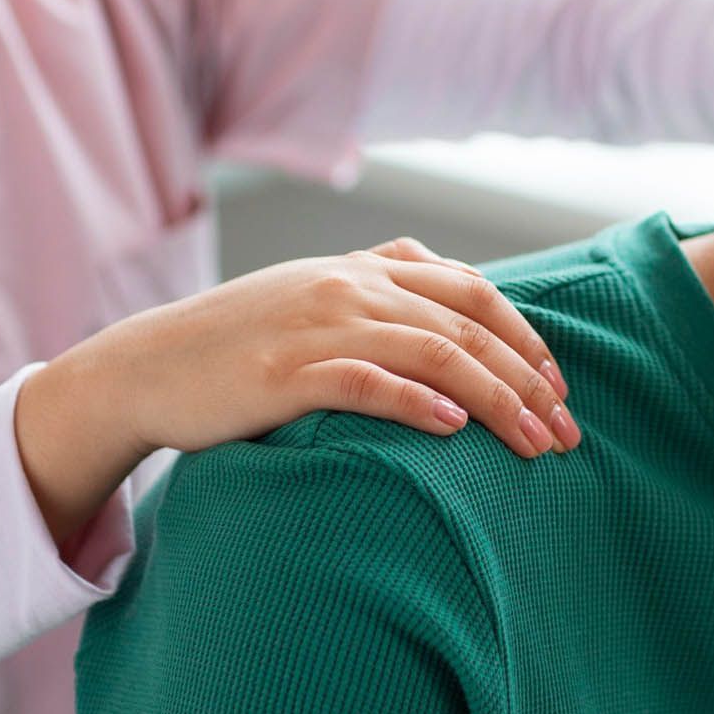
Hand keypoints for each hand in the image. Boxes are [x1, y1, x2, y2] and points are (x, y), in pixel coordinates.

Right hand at [16, 238, 578, 546]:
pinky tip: (455, 429)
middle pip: (468, 327)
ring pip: (435, 354)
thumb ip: (387, 295)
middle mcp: (352, 288)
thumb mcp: (320, 300)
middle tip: (567, 431)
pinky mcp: (285, 374)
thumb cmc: (244, 343)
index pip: (474, 292)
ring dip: (496, 401)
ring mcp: (320, 327)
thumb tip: (462, 315)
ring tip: (533, 444)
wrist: (146, 367)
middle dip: (529, 381)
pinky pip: (367, 382)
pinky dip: (418, 403)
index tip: (561, 387)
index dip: (527, 337)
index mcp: (367, 269)